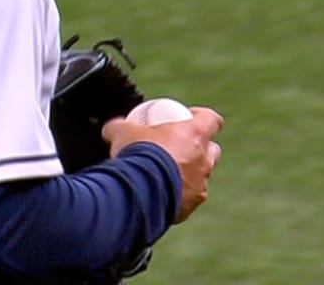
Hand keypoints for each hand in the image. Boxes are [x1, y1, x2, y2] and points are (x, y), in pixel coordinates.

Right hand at [102, 106, 222, 223]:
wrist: (137, 192)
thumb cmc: (137, 155)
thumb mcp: (123, 132)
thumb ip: (120, 127)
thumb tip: (111, 128)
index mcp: (194, 135)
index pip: (212, 119)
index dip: (202, 116)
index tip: (188, 117)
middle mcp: (204, 160)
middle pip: (212, 150)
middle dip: (201, 148)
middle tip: (180, 147)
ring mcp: (199, 185)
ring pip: (201, 177)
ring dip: (189, 174)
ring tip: (168, 174)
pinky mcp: (190, 206)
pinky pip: (187, 199)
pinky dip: (177, 196)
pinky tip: (160, 195)